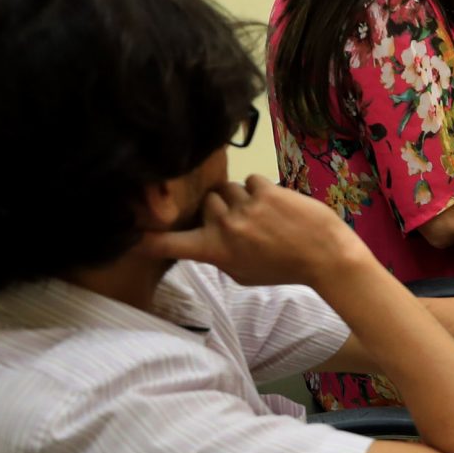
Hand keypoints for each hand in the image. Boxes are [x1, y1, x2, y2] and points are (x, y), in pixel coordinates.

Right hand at [141, 176, 365, 288]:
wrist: (326, 255)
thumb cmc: (283, 269)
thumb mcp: (242, 273)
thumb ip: (218, 255)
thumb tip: (202, 238)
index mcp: (214, 251)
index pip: (170, 244)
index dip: (146, 238)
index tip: (127, 234)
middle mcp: (224, 227)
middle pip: (204, 203)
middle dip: (218, 208)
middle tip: (241, 221)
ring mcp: (245, 206)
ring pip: (227, 188)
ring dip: (240, 197)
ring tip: (262, 214)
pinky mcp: (266, 190)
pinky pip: (251, 179)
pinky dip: (261, 189)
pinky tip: (276, 204)